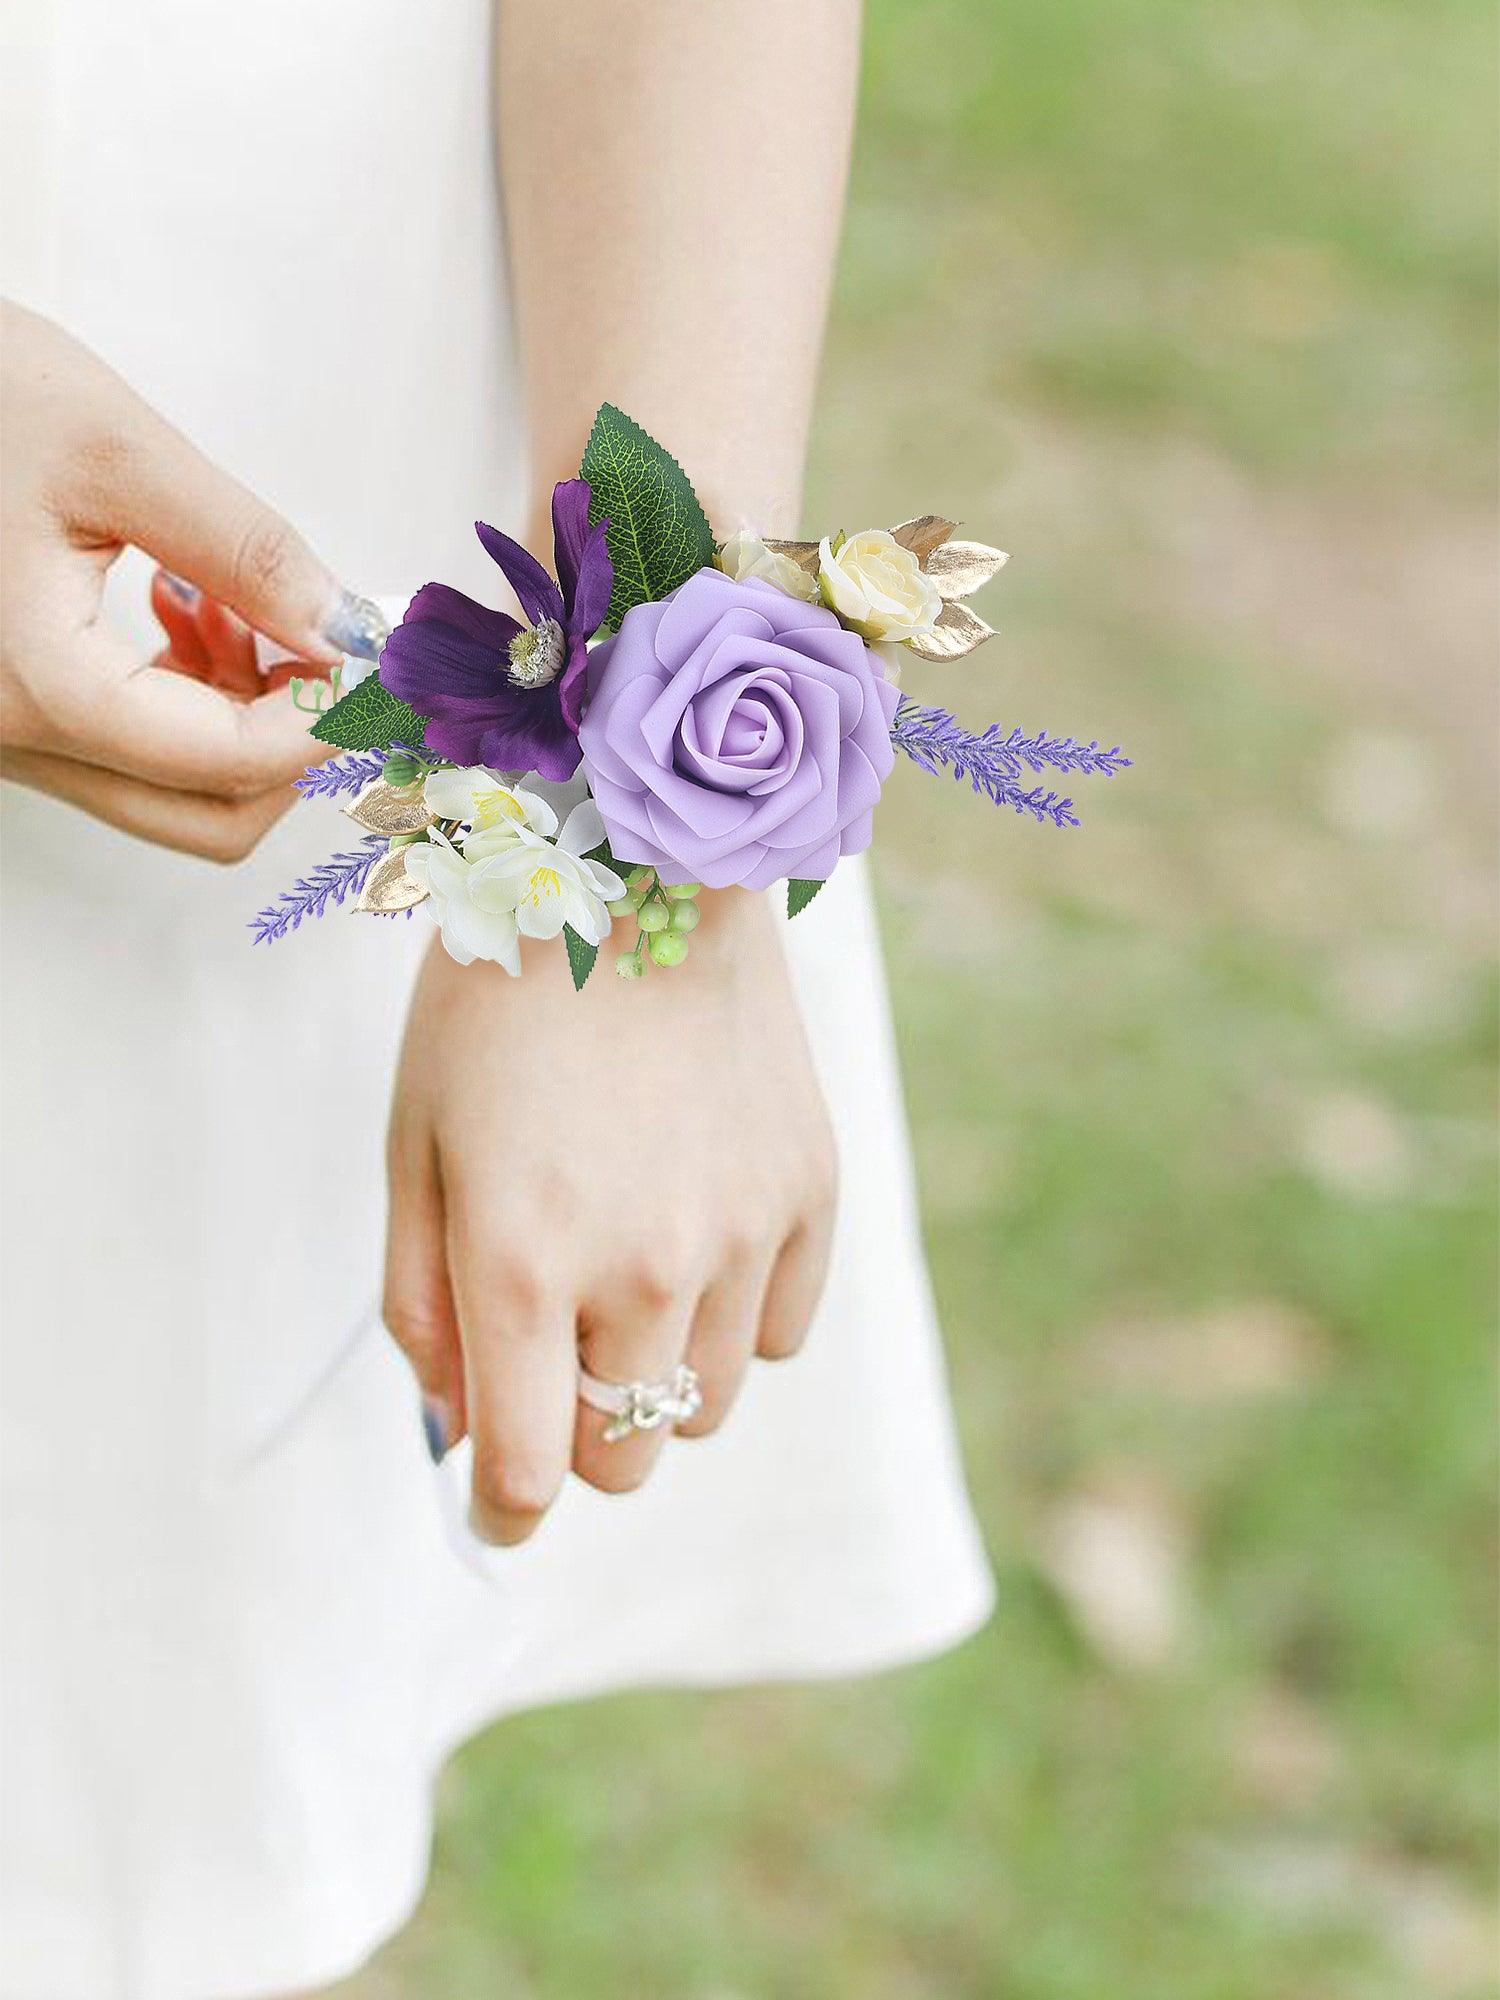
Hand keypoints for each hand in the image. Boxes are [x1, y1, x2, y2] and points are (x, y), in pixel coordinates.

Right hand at [0, 301, 359, 859]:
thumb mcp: (111, 448)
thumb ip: (244, 549)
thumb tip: (349, 629)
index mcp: (37, 686)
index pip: (231, 763)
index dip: (331, 720)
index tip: (388, 663)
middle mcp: (13, 740)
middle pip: (210, 817)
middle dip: (293, 743)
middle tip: (326, 644)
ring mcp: (8, 737)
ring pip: (172, 792)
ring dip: (242, 722)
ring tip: (233, 603)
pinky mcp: (10, 713)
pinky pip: (127, 751)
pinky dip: (188, 701)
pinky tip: (183, 604)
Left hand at [384, 891, 837, 1543]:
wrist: (637, 865)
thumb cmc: (496, 1003)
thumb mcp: (415, 1144)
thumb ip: (423, 1305)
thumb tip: (457, 1430)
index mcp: (524, 1262)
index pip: (525, 1473)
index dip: (499, 1512)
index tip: (494, 1506)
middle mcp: (646, 1269)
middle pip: (624, 1458)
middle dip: (574, 1438)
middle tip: (553, 1361)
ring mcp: (744, 1233)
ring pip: (707, 1409)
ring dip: (655, 1380)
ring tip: (626, 1276)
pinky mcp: (812, 1192)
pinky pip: (780, 1332)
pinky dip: (735, 1318)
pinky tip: (699, 1230)